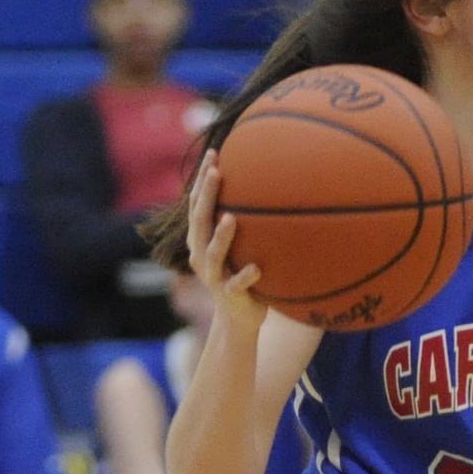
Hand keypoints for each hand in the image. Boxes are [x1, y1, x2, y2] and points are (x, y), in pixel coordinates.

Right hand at [187, 150, 266, 330]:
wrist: (238, 319)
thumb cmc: (243, 275)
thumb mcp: (241, 246)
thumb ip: (248, 222)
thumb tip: (274, 187)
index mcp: (202, 240)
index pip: (198, 204)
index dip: (203, 180)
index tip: (214, 154)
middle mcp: (202, 254)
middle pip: (199, 221)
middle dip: (206, 195)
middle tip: (216, 171)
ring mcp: (214, 276)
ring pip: (214, 253)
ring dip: (221, 235)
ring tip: (231, 217)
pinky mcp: (230, 296)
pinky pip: (237, 285)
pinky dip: (246, 276)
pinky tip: (257, 268)